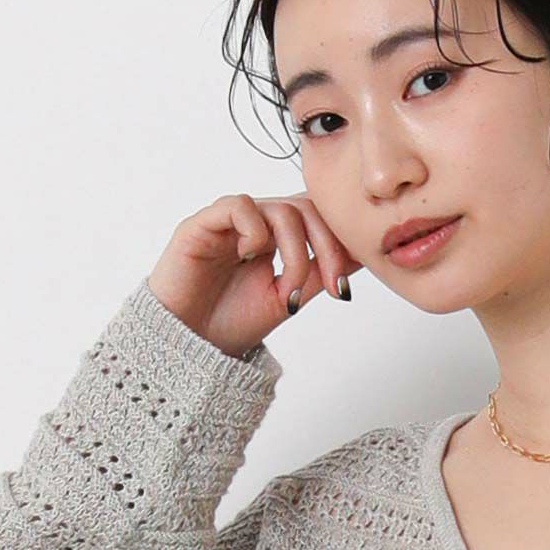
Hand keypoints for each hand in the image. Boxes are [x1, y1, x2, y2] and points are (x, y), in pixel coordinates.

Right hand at [146, 192, 364, 358]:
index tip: (343, 289)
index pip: (318, 218)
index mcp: (277, 238)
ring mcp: (231, 221)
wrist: (188, 344)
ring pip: (280, 209)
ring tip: (286, 290)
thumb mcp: (288, 298)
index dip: (339, 245)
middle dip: (328, 248)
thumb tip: (362, 253)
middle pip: (307, 208)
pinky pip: (239, 205)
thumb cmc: (231, 322)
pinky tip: (252, 258)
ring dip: (296, 252)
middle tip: (331, 287)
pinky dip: (255, 231)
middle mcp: (257, 223)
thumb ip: (319, 273)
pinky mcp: (203, 223)